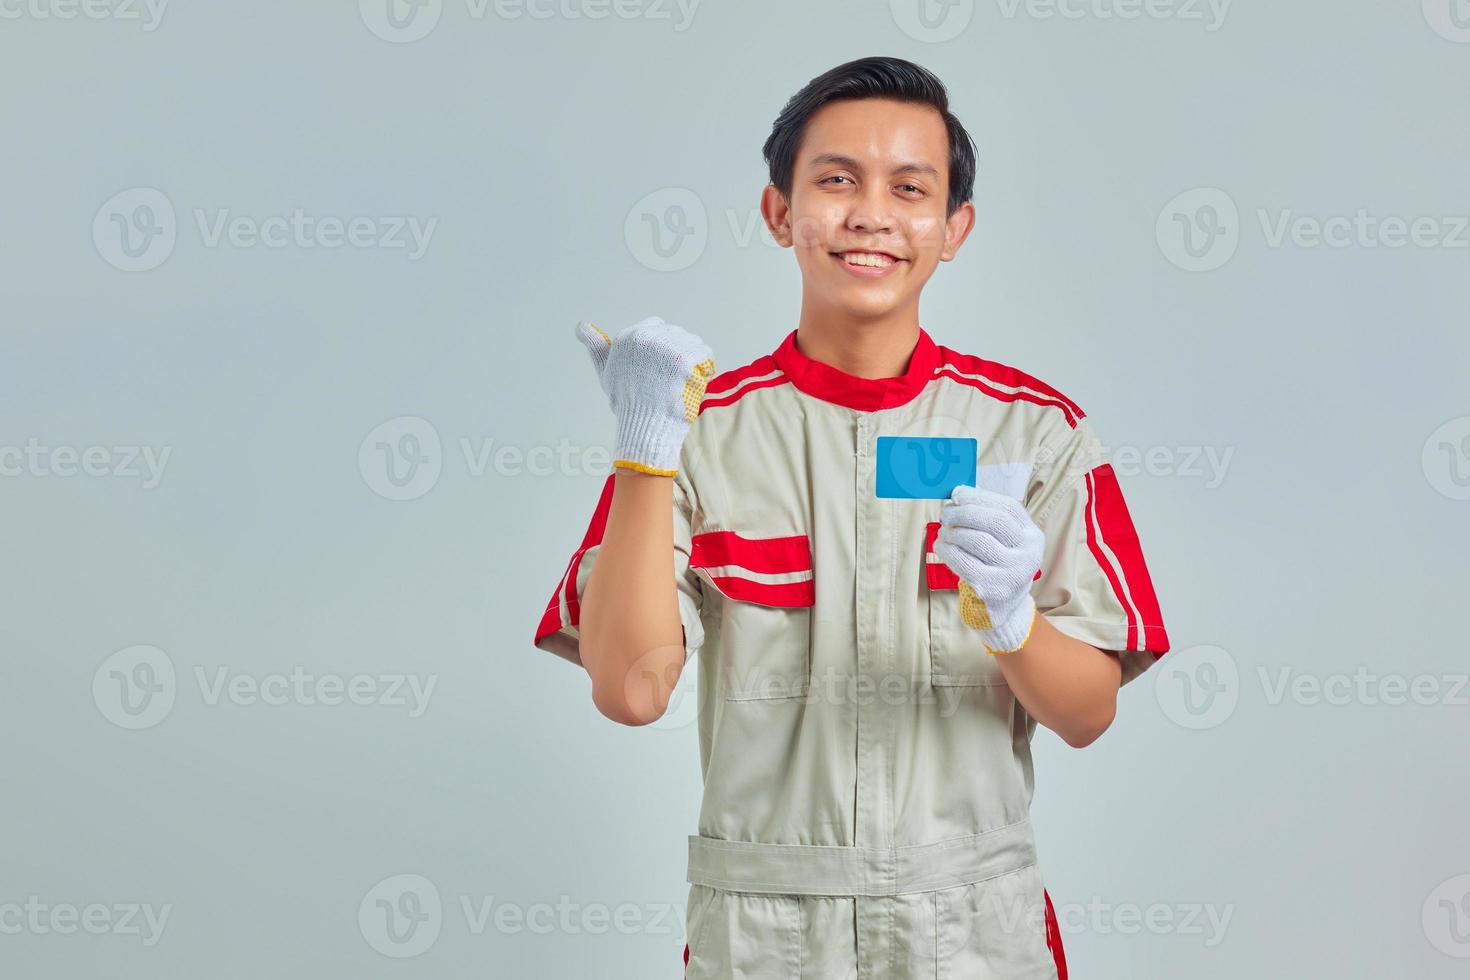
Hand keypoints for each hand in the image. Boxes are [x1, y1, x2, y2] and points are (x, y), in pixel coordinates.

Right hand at [575, 315, 715, 476]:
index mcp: (628, 337)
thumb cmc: (627, 402)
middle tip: (673, 379)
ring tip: (684, 382)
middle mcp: (646, 338)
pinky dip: (706, 369)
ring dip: (695, 360)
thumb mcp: (607, 371)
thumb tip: (580, 326)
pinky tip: (696, 383)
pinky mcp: (685, 360)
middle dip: (679, 353)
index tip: (662, 367)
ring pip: (693, 342)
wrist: (645, 426)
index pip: (657, 325)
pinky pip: (706, 355)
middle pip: (676, 333)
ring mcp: (667, 347)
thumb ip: (596, 346)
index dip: (663, 347)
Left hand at [933, 484, 1044, 653]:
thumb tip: (959, 492)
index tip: (957, 494)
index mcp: (1033, 536)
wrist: (1002, 607)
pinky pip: (963, 562)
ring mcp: (1013, 573)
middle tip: (946, 513)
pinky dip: (947, 550)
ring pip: (975, 540)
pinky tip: (942, 546)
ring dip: (952, 532)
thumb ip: (988, 516)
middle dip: (964, 512)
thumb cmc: (997, 564)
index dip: (979, 497)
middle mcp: (1029, 554)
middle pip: (993, 521)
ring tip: (944, 532)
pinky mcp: (993, 589)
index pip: (1008, 508)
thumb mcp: (1004, 541)